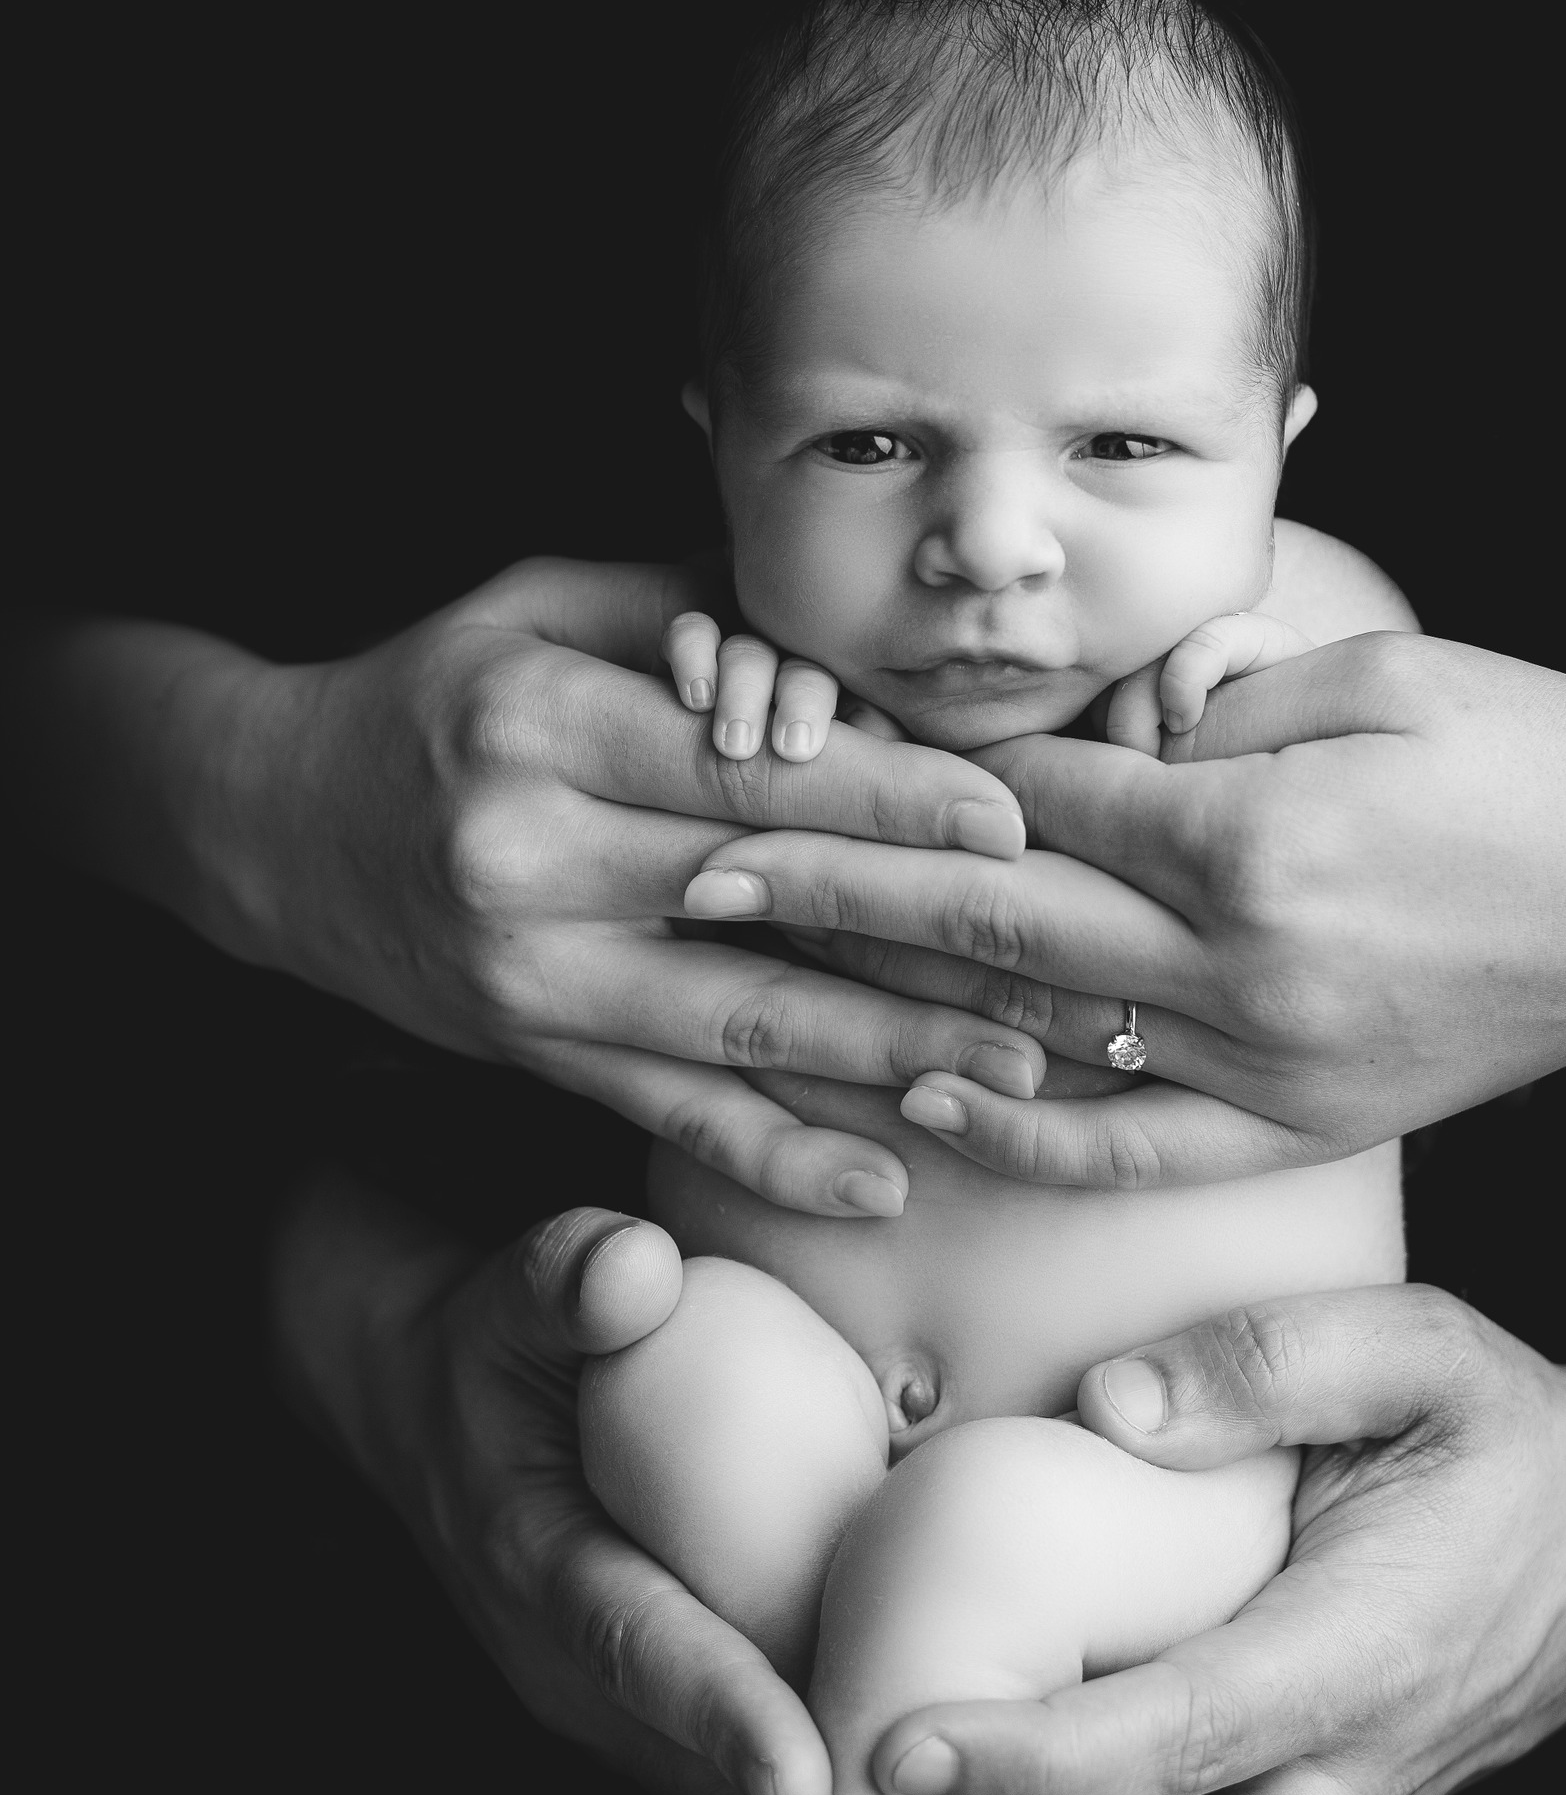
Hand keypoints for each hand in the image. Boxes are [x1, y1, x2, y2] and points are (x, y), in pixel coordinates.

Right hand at [17, 561, 1045, 1216]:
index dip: (885, 797)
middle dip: (932, 938)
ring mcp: (531, 976)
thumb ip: (693, 619)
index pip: (744, 770)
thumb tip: (853, 650)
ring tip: (1017, 1078)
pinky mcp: (533, 1055)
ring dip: (890, 1060)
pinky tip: (881, 1186)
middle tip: (1069, 967)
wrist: (268, 825)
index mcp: (543, 726)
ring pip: (740, 1027)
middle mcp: (532, 861)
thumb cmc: (436, 692)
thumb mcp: (539, 608)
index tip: (1012, 820)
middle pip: (768, 902)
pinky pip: (673, 1115)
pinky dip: (778, 1158)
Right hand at [269, 1171, 837, 1794]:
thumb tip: (636, 1267)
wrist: (420, 1412)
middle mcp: (566, 1670)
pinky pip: (732, 1791)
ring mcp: (600, 1713)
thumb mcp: (512, 1296)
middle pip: (698, 1773)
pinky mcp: (637, 1725)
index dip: (721, 1723)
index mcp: (540, 1567)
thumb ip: (568, 1280)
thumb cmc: (497, 1344)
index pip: (641, 1651)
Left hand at [686, 601, 1565, 1186]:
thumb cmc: (1540, 749)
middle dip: (833, 895)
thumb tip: (1092, 743)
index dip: (887, 779)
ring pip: (1039, 1039)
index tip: (771, 763)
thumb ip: (1214, 713)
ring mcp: (1273, 1066)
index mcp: (1253, 837)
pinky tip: (935, 1097)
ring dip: (890, 1008)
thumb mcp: (1379, 677)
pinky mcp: (1311, 1127)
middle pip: (989, 924)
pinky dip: (1031, 1129)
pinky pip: (1142, 1149)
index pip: (1025, 804)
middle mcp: (1244, 970)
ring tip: (768, 986)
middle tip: (699, 872)